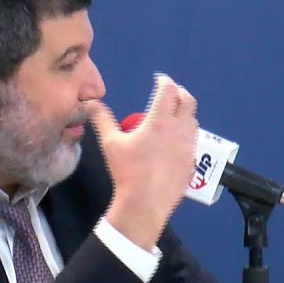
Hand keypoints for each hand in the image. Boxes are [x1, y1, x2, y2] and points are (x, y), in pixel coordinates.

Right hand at [86, 74, 197, 250]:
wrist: (146, 203)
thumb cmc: (128, 171)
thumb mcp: (111, 143)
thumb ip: (102, 119)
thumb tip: (90, 102)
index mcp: (160, 120)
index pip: (169, 90)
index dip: (165, 81)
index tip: (159, 80)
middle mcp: (180, 129)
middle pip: (188, 101)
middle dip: (180, 92)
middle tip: (170, 92)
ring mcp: (189, 146)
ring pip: (193, 120)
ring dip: (185, 112)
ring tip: (174, 114)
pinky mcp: (192, 161)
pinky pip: (194, 140)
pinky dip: (187, 132)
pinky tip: (177, 139)